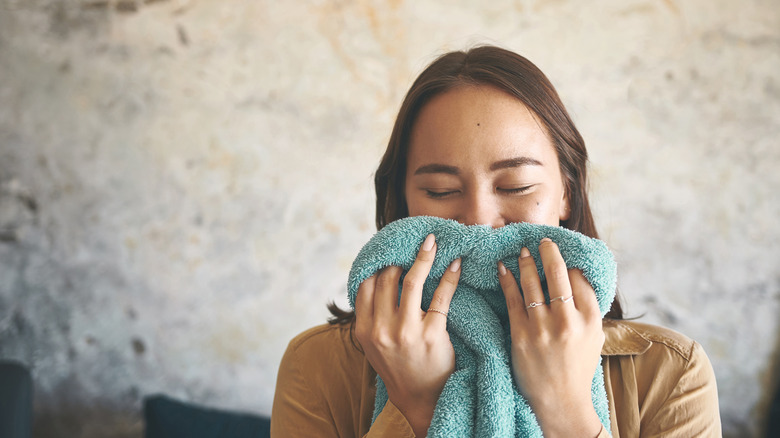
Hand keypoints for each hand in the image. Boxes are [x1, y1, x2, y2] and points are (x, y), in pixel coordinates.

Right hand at [354, 234, 461, 436]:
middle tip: (415, 243)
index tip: (391, 250)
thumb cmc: (400, 367)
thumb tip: (379, 276)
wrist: (420, 399)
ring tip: (433, 242)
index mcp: (363, 329)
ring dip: (424, 256)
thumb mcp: (375, 344)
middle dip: (401, 256)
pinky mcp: (431, 335)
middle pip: (388, 278)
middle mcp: (381, 328)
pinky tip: (455, 263)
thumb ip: (373, 315)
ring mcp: (405, 331)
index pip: (366, 284)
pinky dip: (449, 275)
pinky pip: (441, 296)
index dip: (378, 263)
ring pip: (412, 280)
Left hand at [497, 238, 604, 437]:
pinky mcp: (521, 335)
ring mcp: (543, 328)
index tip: (560, 253)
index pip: (580, 278)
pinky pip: (512, 299)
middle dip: (548, 252)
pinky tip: (502, 268)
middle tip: (542, 240)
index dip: (569, 263)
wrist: (560, 401)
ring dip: (525, 262)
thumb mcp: (595, 337)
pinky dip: (507, 280)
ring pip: (532, 283)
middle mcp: (568, 320)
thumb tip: (578, 275)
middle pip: (557, 273)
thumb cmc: (577, 367)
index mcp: (590, 319)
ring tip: (521, 251)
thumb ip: (588, 308)